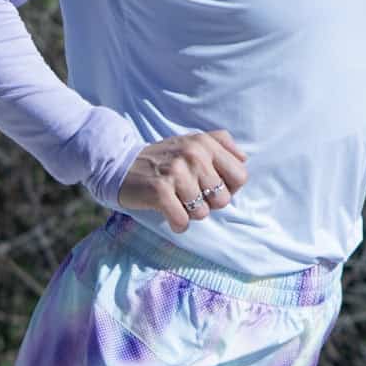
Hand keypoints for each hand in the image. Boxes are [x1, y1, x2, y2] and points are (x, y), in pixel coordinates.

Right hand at [117, 128, 249, 234]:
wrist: (120, 165)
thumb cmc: (163, 159)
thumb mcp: (192, 142)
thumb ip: (221, 144)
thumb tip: (244, 159)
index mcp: (205, 143)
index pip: (240, 176)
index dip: (229, 188)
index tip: (210, 186)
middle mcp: (193, 154)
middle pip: (223, 199)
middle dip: (207, 203)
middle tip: (188, 194)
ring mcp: (176, 171)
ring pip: (203, 213)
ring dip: (189, 213)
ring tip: (175, 200)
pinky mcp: (160, 190)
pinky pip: (182, 221)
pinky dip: (176, 223)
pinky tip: (167, 212)